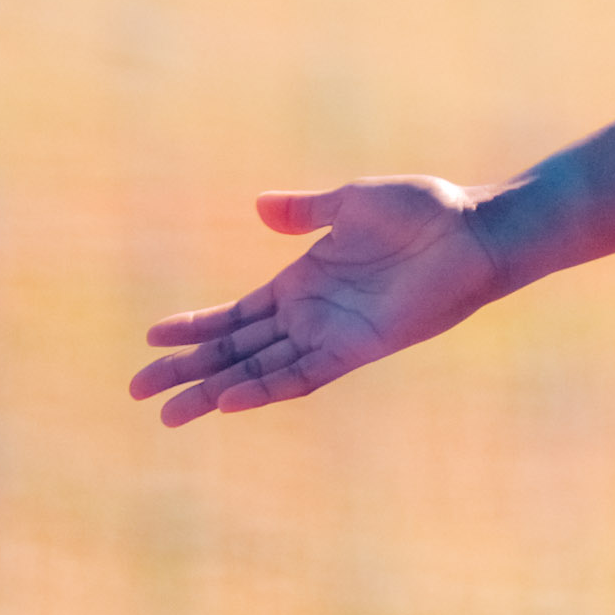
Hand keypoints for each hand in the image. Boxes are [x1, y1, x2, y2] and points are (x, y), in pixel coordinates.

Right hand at [128, 179, 511, 426]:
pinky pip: (302, 374)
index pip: (237, 315)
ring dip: (214, 390)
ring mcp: (332, 334)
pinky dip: (265, 388)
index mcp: (303, 283)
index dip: (196, 327)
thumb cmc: (425, 211)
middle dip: (187, 369)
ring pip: (259, 371)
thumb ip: (308, 211)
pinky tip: (228, 399)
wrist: (476, 230)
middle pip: (236, 350)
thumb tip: (262, 207)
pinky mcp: (358, 347)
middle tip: (137, 390)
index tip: (152, 336)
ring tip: (168, 412)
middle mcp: (311, 316)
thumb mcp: (354, 202)